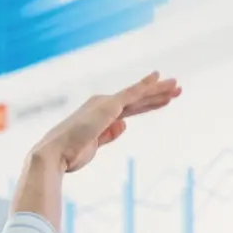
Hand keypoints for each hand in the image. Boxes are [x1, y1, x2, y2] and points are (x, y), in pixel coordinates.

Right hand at [32, 71, 181, 172]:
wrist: (55, 154)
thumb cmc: (69, 155)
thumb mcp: (94, 146)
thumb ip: (108, 134)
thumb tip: (124, 124)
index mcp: (98, 116)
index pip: (129, 109)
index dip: (147, 105)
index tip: (162, 102)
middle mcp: (102, 105)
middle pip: (137, 100)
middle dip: (157, 95)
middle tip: (176, 91)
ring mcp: (106, 104)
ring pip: (138, 96)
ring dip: (159, 91)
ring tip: (177, 86)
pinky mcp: (109, 106)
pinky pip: (132, 93)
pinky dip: (145, 85)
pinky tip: (158, 77)